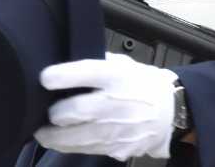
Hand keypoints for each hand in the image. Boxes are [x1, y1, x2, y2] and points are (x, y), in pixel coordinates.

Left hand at [36, 54, 177, 160]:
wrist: (170, 111)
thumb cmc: (144, 84)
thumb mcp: (125, 65)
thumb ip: (99, 64)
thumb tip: (69, 65)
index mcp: (118, 76)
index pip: (88, 72)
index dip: (63, 76)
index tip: (45, 78)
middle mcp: (117, 103)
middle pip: (77, 110)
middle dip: (56, 113)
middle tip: (48, 112)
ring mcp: (118, 129)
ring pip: (78, 137)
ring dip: (55, 136)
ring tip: (44, 133)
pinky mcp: (118, 148)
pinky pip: (88, 150)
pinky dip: (71, 146)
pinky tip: (63, 141)